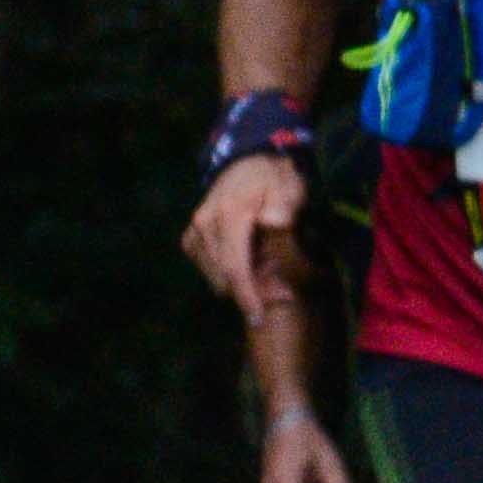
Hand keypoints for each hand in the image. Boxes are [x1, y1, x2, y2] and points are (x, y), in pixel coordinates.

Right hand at [185, 151, 307, 323]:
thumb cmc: (275, 180)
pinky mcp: (192, 238)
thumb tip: (273, 221)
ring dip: (244, 282)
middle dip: (254, 292)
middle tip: (284, 291)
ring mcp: (195, 231)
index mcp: (229, 216)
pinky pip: (209, 269)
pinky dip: (231, 273)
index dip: (247, 296)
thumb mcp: (289, 188)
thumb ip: (284, 206)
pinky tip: (254, 262)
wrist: (249, 163)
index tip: (258, 319)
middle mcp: (204, 224)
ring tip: (272, 269)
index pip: (235, 268)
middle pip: (226, 278)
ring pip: (216, 277)